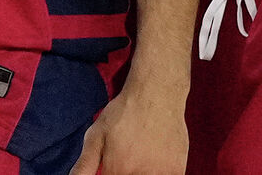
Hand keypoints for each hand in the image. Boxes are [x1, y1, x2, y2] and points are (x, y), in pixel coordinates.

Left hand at [68, 83, 186, 174]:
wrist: (155, 95)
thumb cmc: (123, 113)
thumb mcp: (95, 136)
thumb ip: (84, 166)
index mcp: (116, 171)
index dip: (109, 174)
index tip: (111, 166)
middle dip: (125, 170)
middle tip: (128, 156)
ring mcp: (160, 174)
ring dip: (141, 171)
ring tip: (140, 154)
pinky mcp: (177, 170)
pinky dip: (159, 171)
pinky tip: (154, 160)